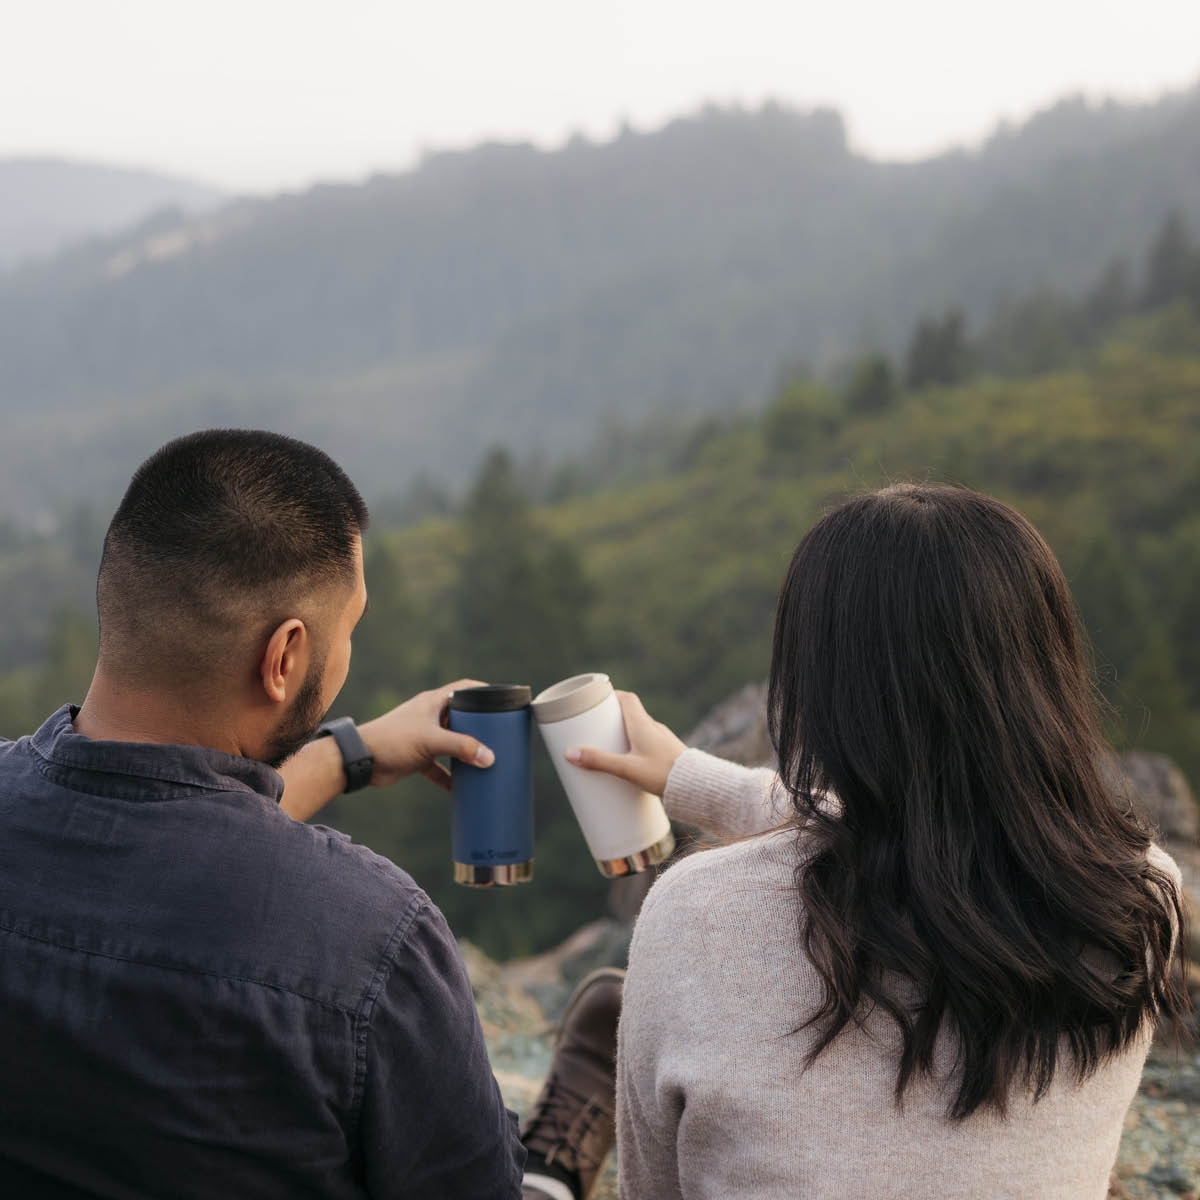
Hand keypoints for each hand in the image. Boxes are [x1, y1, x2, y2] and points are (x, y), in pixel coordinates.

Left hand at [359, 679, 495, 792]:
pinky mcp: (418, 757)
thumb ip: (461, 748)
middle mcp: (430, 716)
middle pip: (462, 718)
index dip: (483, 691)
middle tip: (501, 736)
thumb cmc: (392, 739)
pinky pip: (440, 766)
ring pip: (452, 744)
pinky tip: (461, 789)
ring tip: (487, 761)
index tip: (502, 700)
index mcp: (434, 702)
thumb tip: (489, 758)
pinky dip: (450, 777)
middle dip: (480, 728)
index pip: (464, 689)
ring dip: (466, 753)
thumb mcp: (431, 741)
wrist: (360, 760)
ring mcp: (424, 737)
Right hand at [565, 691, 685, 796]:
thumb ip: (599, 761)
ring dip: (626, 732)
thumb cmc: (663, 774)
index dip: (612, 696)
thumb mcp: (627, 769)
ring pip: (642, 728)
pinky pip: (650, 742)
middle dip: (614, 717)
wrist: (697, 787)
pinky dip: (637, 745)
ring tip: (611, 744)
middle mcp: (655, 728)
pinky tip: (632, 760)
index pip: (628, 698)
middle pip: (632, 713)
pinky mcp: (669, 753)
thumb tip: (569, 754)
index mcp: (643, 724)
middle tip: (598, 726)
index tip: (598, 700)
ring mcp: (664, 740)